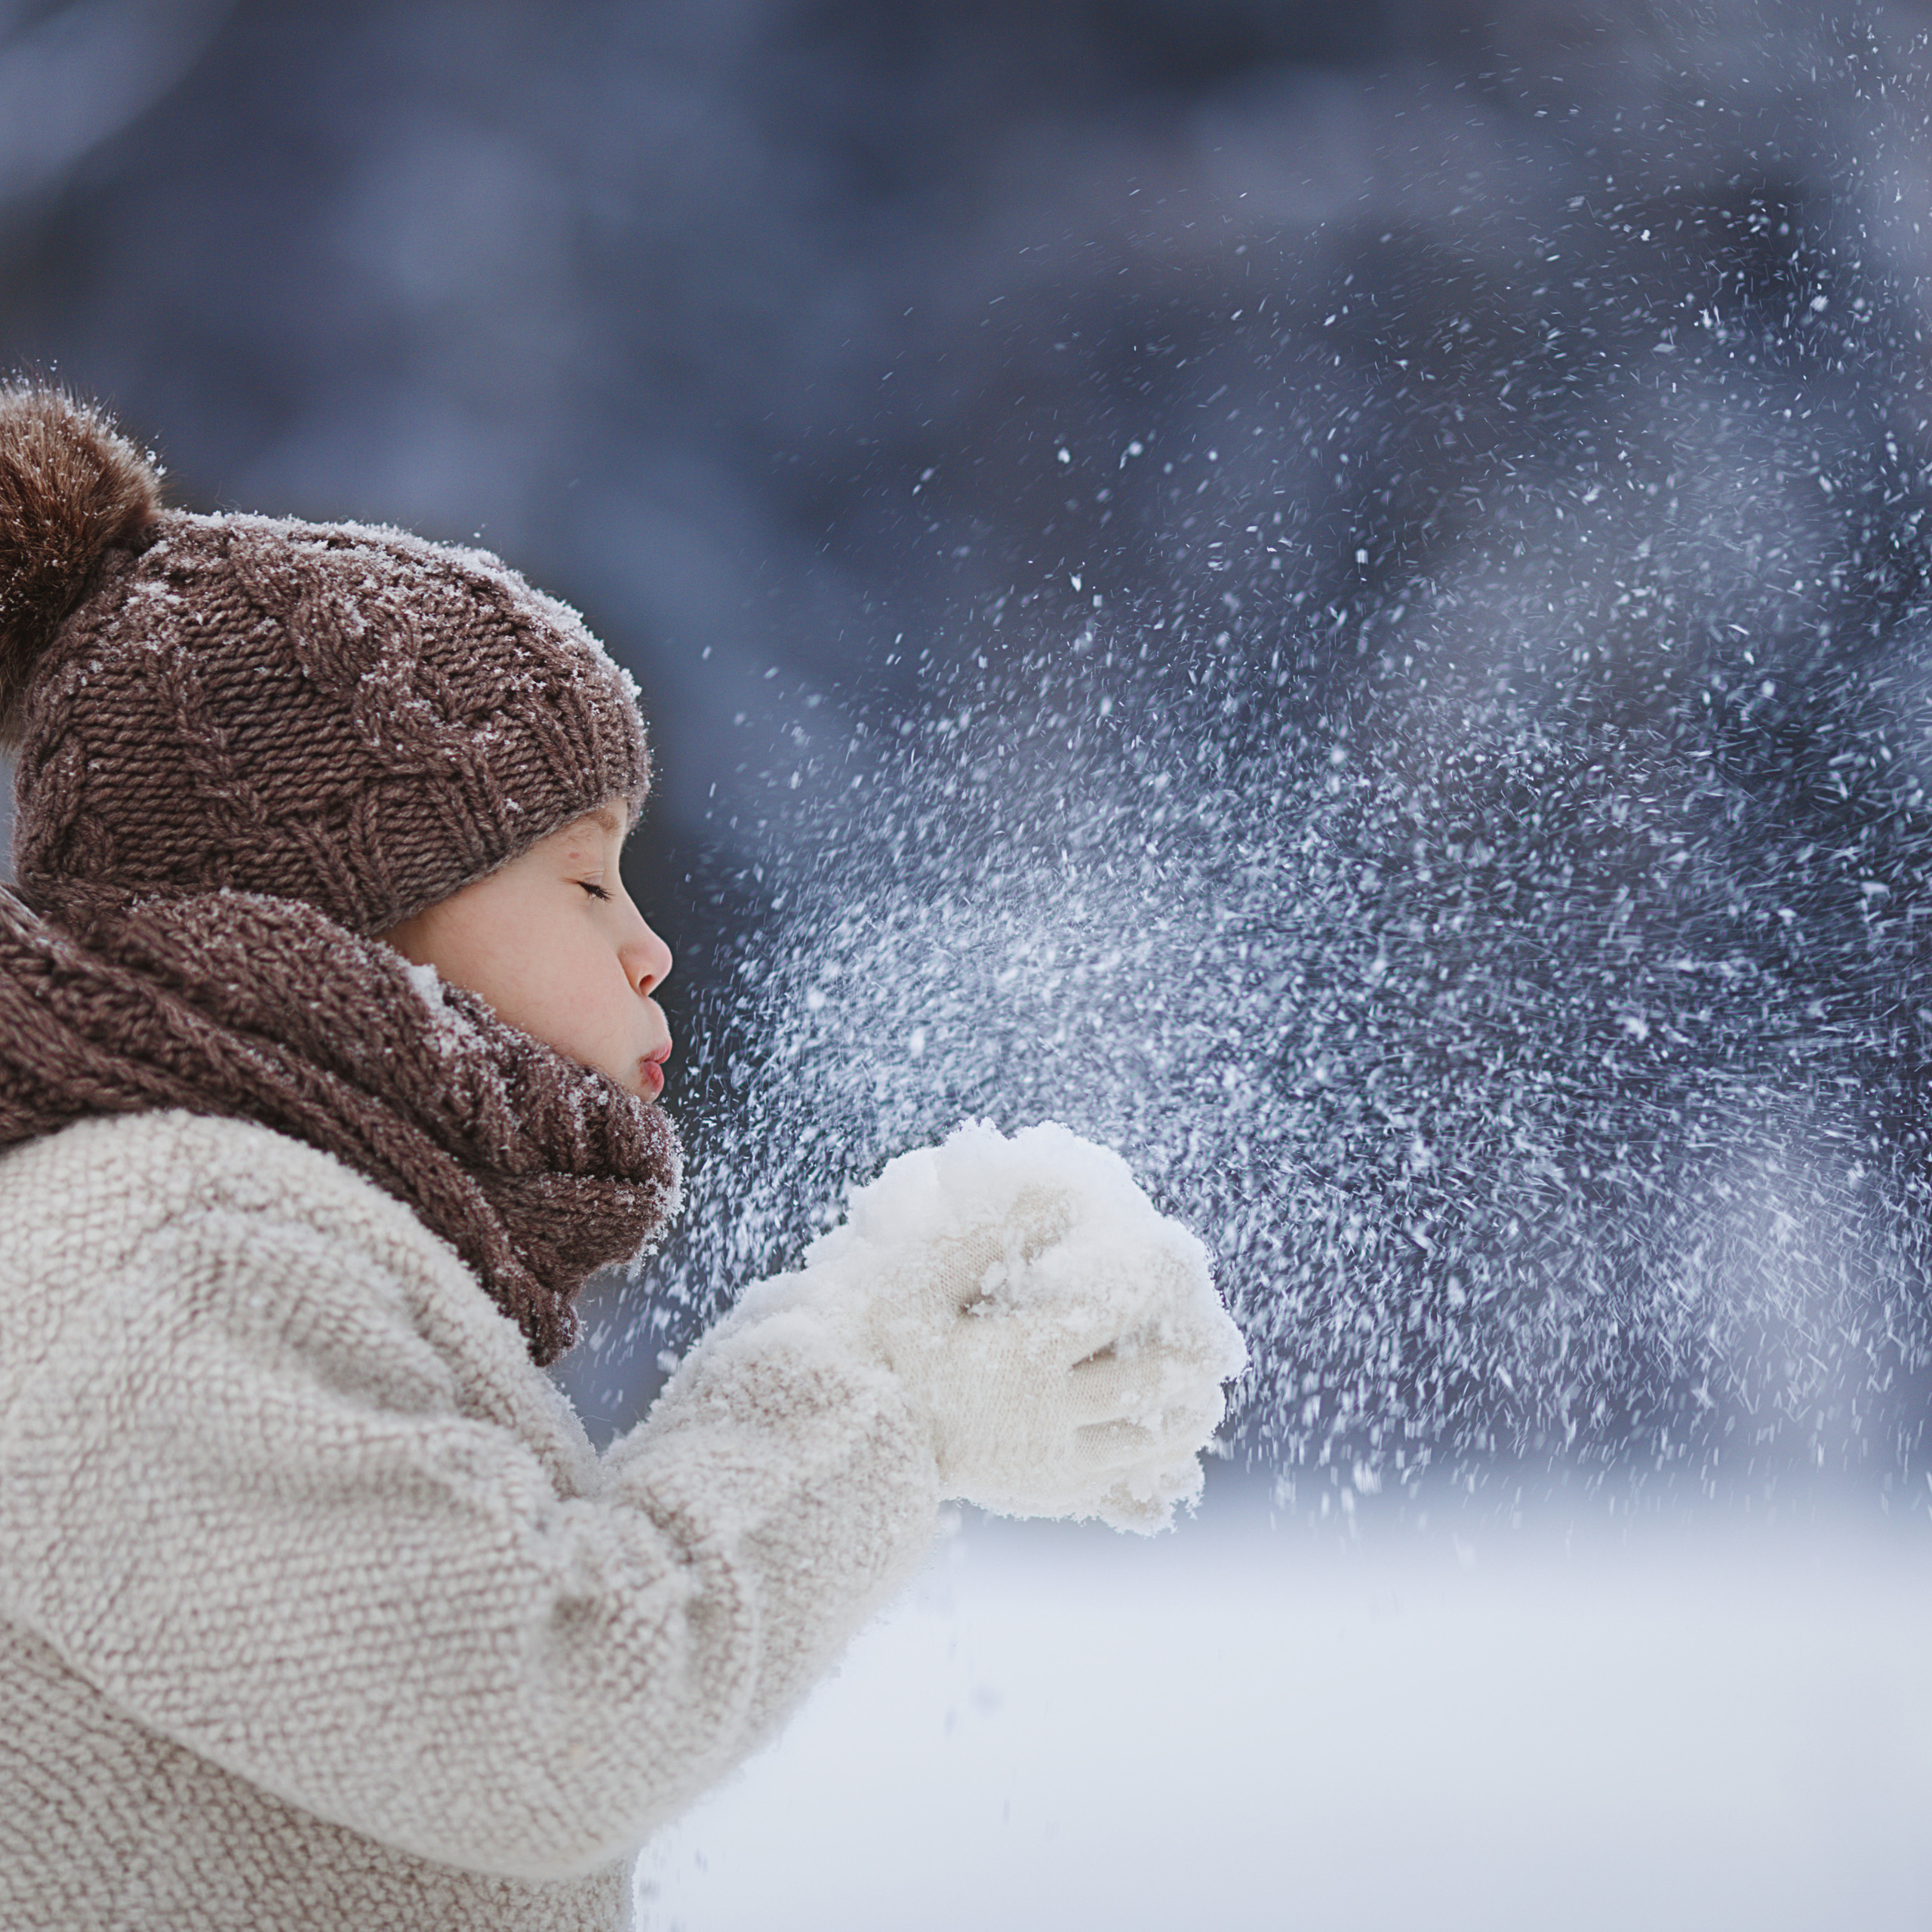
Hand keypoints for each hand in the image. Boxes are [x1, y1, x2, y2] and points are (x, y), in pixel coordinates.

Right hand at [747, 1121, 1246, 1531]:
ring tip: (1200, 1390)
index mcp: (1021, 1356)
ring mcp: (1046, 1467)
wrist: (826, 1440)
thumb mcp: (913, 1275)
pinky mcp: (1038, 1497)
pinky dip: (1152, 1473)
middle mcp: (1046, 1418)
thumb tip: (1062, 1190)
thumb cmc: (865, 1343)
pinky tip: (1166, 1460)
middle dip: (1196, 1355)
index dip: (1160, 1273)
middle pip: (1153, 1385)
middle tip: (1215, 1333)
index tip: (1177, 1248)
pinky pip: (1117, 1491)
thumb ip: (987, 1231)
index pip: (1119, 1306)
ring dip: (1186, 1415)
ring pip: (1148, 1445)